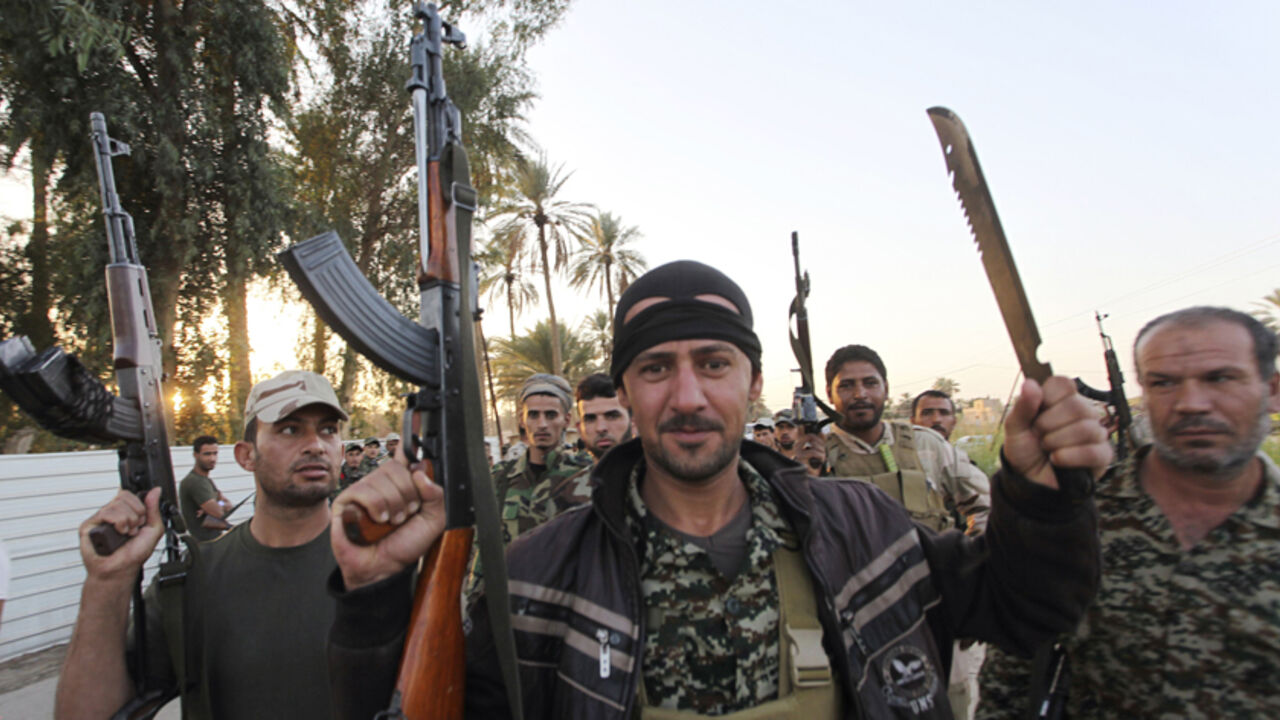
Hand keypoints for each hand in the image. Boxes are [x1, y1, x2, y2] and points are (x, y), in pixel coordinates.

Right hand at [78, 487, 163, 583]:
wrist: (120, 570)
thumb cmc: (133, 554)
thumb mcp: (153, 529)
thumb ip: (154, 509)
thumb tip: (155, 490)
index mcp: (124, 512)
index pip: (129, 493)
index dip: (139, 504)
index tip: (142, 519)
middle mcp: (111, 513)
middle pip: (124, 496)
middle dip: (136, 513)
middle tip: (135, 529)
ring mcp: (100, 518)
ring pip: (116, 504)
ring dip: (128, 520)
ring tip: (126, 533)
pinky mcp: (89, 525)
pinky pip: (105, 512)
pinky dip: (118, 522)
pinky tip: (119, 533)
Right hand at [330, 447, 445, 590]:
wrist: (384, 567)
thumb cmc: (405, 545)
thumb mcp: (433, 521)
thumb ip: (435, 495)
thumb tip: (419, 471)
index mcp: (402, 484)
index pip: (405, 455)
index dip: (408, 437)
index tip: (414, 415)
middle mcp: (382, 483)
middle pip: (397, 468)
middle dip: (407, 495)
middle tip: (405, 514)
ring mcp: (362, 490)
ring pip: (382, 480)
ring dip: (393, 505)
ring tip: (390, 521)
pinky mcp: (345, 501)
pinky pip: (364, 490)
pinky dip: (376, 507)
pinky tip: (376, 520)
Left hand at [1003, 377, 1112, 488]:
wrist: (1029, 481)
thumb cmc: (1025, 450)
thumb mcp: (1015, 428)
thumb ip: (1022, 406)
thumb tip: (1030, 383)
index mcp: (1062, 400)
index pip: (1064, 384)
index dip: (1047, 398)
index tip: (1035, 414)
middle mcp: (1083, 413)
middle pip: (1077, 406)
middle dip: (1048, 425)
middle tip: (1039, 436)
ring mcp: (1096, 433)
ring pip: (1086, 428)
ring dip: (1057, 442)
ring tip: (1048, 449)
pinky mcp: (1103, 455)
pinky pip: (1094, 451)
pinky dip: (1070, 457)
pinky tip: (1057, 460)